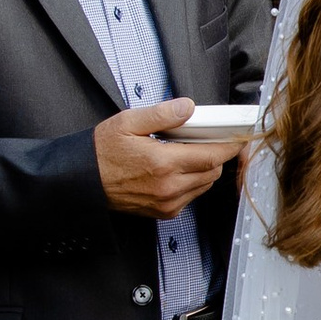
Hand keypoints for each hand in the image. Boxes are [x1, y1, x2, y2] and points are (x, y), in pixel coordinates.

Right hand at [96, 99, 240, 220]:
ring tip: (188, 153)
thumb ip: (161, 114)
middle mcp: (168, 187)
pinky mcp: (164, 212)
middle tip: (208, 139)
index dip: (230, 145)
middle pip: (213, 172)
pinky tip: (177, 169)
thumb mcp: (128, 123)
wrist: (83, 182)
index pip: (212, 156)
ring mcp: (167, 203)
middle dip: (216, 155)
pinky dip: (193, 182)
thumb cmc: (101, 152)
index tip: (237, 137)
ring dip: (205, 169)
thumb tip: (187, 107)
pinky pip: (191, 196)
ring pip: (204, 185)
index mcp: (162, 163)